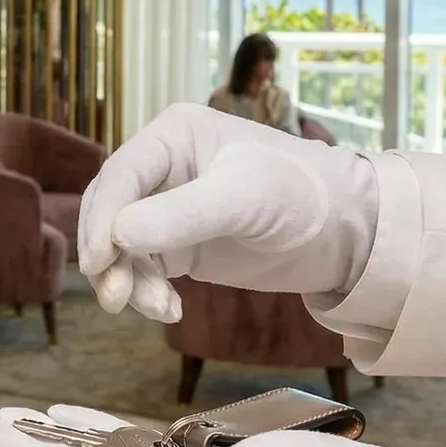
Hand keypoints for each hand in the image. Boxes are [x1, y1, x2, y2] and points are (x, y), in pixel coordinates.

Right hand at [78, 103, 379, 322]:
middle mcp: (163, 169)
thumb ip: (180, 215)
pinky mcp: (179, 246)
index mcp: (173, 136)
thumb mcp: (241, 198)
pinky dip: (148, 293)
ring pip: (121, 247)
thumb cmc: (302, 194)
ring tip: (159, 309)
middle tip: (115, 298)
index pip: (120, 174)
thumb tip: (118, 236)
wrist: (346, 232)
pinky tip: (171, 310)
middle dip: (108, 256)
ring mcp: (168, 209)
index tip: (99, 260)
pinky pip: (144, 270)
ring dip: (129, 281)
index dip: (102, 218)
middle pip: (110, 212)